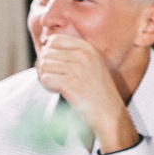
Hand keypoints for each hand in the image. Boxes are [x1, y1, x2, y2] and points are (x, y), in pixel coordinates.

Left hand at [36, 34, 135, 152]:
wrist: (110, 114)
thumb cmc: (98, 93)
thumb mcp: (92, 65)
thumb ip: (73, 55)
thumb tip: (44, 49)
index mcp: (88, 49)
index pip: (55, 40)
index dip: (49, 53)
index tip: (56, 66)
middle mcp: (83, 56)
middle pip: (46, 53)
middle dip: (46, 67)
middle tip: (56, 79)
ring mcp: (77, 69)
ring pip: (43, 65)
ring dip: (46, 77)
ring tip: (59, 86)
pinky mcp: (70, 83)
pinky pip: (45, 78)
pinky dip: (48, 87)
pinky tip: (59, 92)